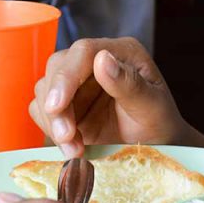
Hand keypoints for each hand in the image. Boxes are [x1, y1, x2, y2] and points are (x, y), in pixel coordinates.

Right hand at [29, 38, 192, 157]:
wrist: (156, 150)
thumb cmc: (160, 125)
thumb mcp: (152, 107)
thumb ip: (128, 84)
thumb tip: (102, 59)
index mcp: (121, 52)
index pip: (83, 52)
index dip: (66, 76)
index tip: (57, 106)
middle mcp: (95, 62)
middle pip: (58, 68)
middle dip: (56, 104)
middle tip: (66, 137)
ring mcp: (78, 84)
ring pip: (45, 91)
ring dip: (53, 121)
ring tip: (74, 149)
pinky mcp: (67, 106)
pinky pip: (42, 111)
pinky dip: (51, 130)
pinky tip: (73, 147)